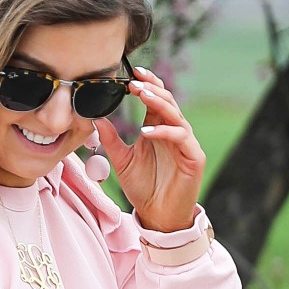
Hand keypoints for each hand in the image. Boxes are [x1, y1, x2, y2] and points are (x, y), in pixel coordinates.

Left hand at [93, 64, 204, 232]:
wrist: (158, 216)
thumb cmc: (143, 188)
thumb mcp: (121, 160)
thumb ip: (111, 139)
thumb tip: (95, 118)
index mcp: (158, 128)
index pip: (155, 99)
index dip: (146, 84)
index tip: (131, 73)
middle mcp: (173, 132)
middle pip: (167, 101)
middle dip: (151, 88)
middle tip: (134, 81)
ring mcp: (185, 143)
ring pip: (175, 114)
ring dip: (158, 103)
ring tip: (141, 95)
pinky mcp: (194, 157)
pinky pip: (181, 137)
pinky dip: (164, 131)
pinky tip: (146, 131)